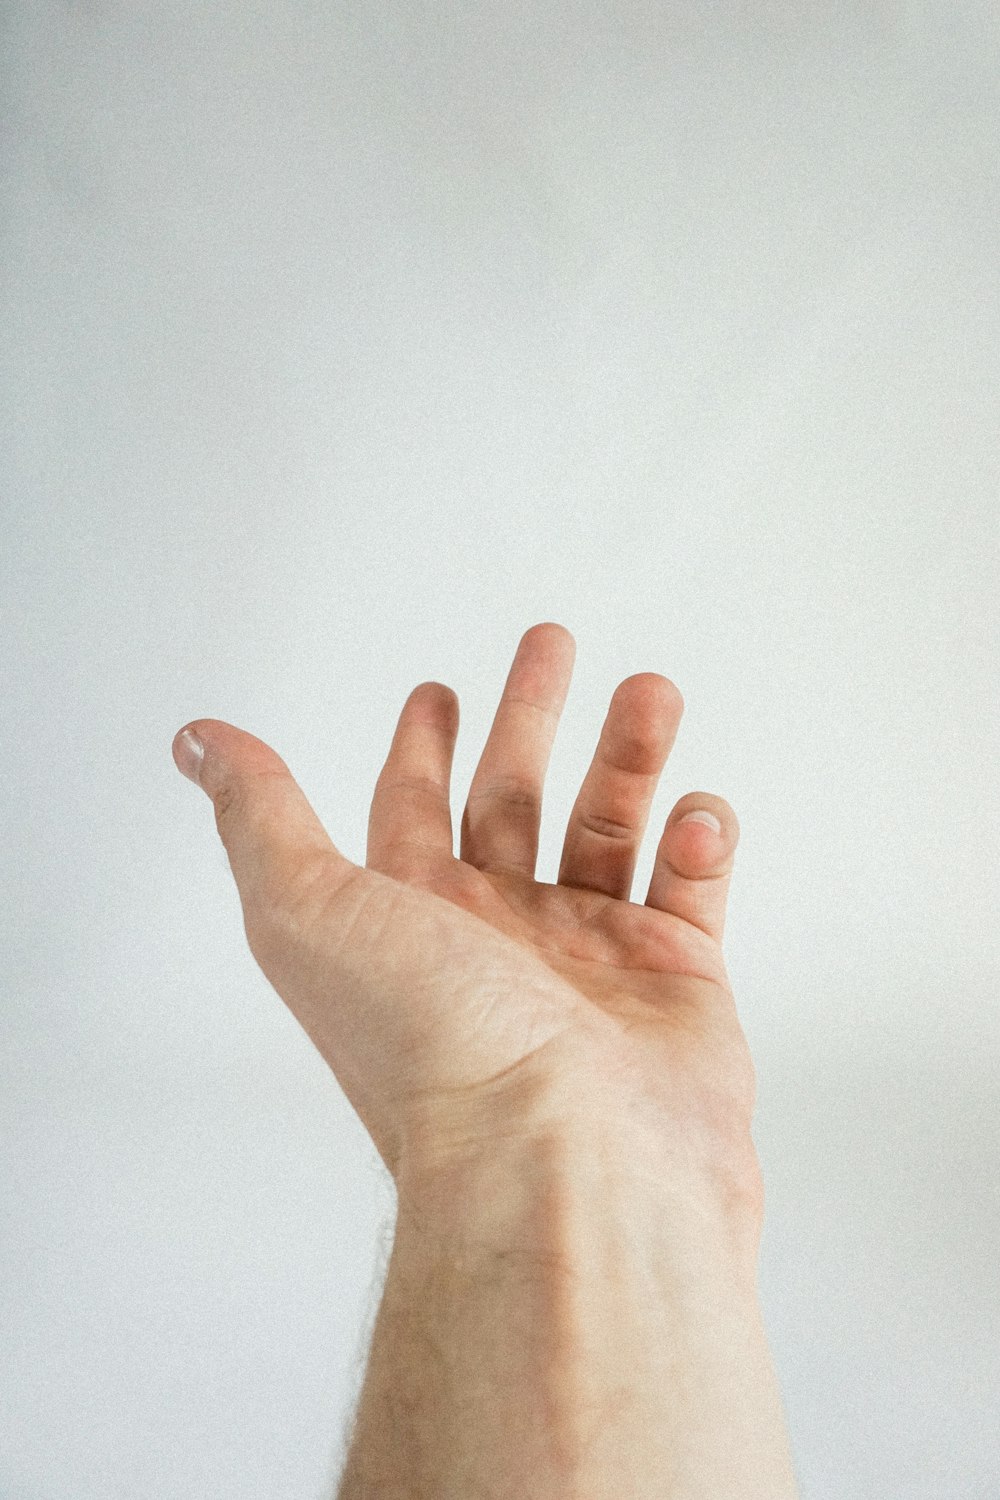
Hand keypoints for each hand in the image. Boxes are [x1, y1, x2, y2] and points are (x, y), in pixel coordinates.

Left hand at [172, 623, 760, 1206]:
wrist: (563, 1165)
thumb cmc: (432, 1046)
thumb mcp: (309, 911)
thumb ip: (260, 817)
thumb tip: (198, 741)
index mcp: (413, 923)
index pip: (412, 815)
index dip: (419, 750)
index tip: (436, 691)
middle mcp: (498, 939)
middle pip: (515, 801)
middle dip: (531, 717)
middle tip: (552, 641)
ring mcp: (592, 961)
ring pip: (610, 826)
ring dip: (628, 755)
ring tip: (650, 691)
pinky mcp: (678, 983)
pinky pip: (692, 889)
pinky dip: (699, 839)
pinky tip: (693, 812)